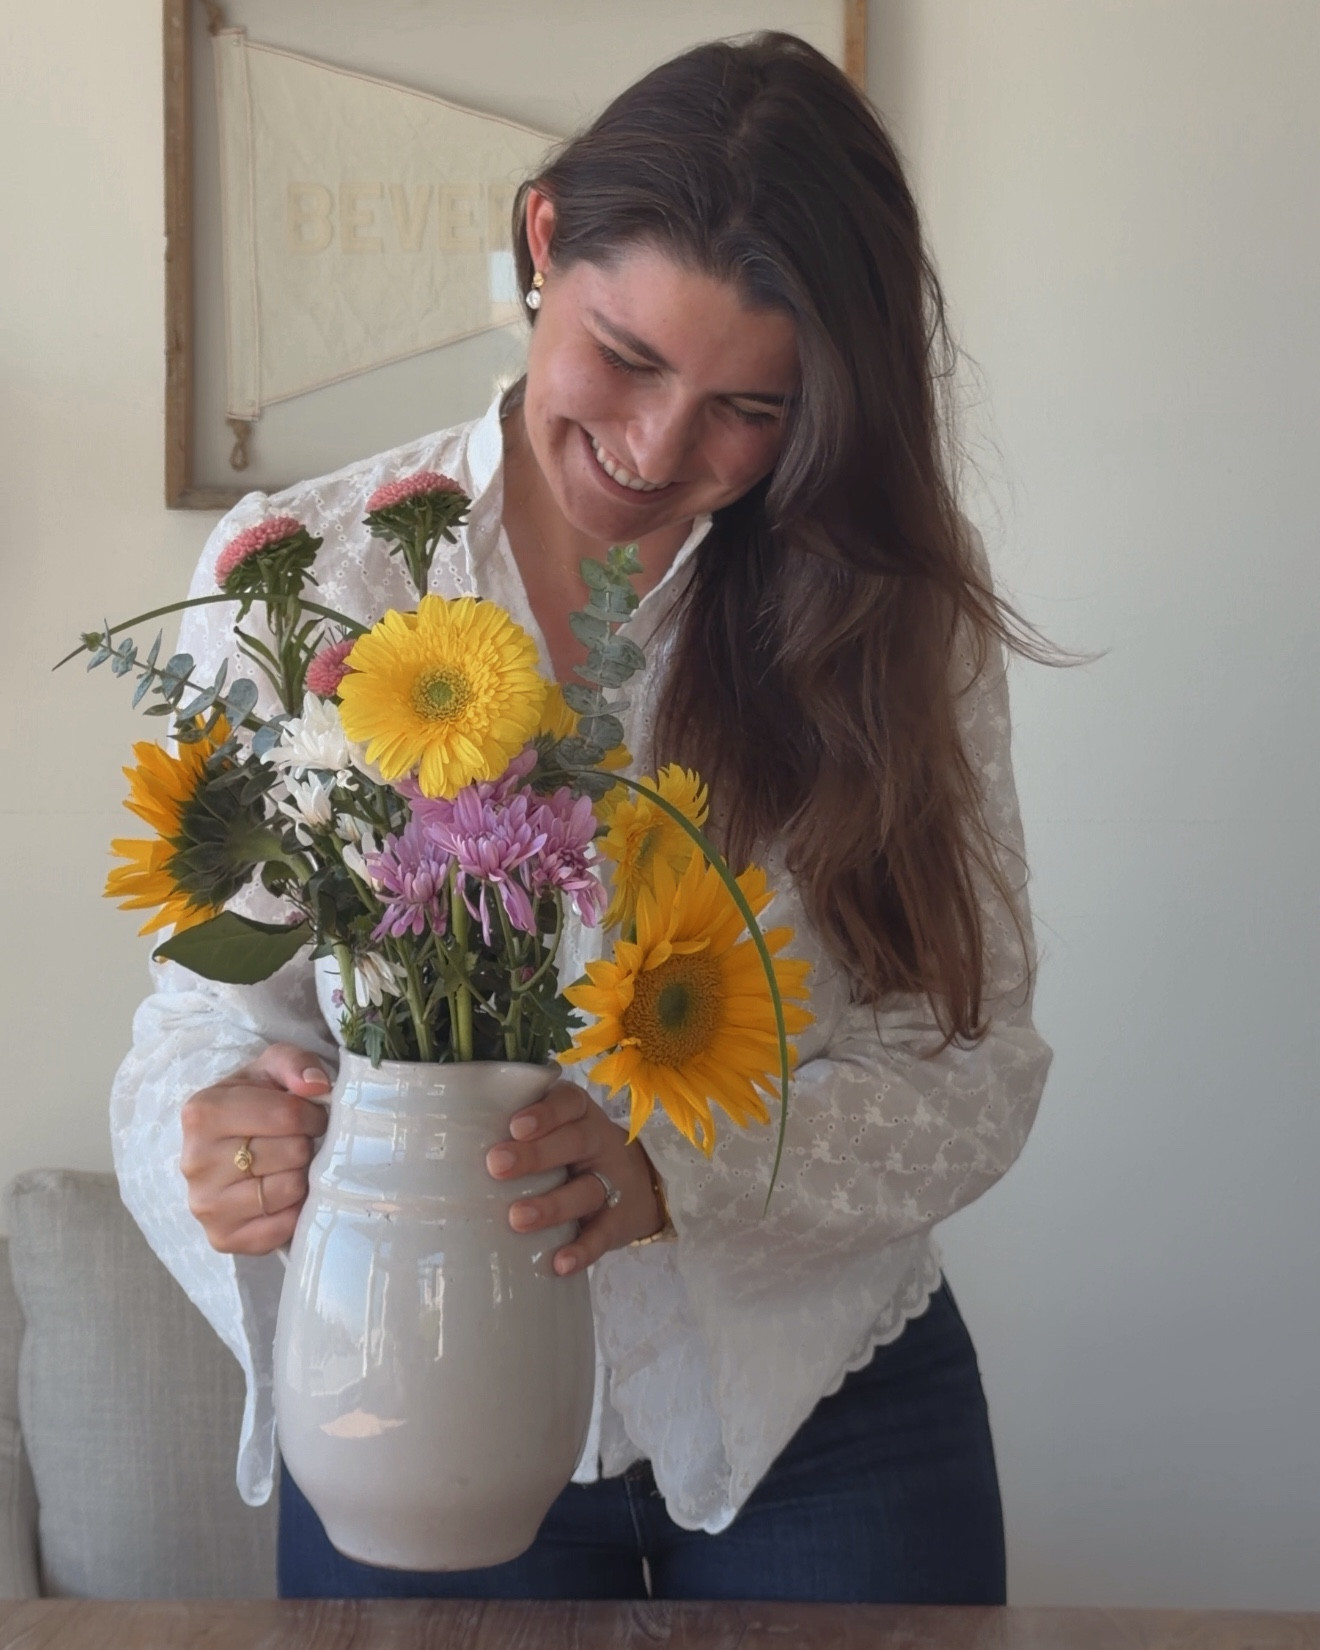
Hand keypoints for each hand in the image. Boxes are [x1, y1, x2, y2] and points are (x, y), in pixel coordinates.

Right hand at [180, 1043, 332, 1255]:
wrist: (226, 1146)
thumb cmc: (254, 1103)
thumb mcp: (270, 1069)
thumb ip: (295, 1063)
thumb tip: (316, 1085)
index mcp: (202, 1113)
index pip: (288, 1115)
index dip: (313, 1115)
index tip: (311, 1116)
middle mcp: (196, 1161)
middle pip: (292, 1153)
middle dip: (305, 1145)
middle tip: (297, 1142)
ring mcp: (205, 1205)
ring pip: (289, 1189)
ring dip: (301, 1176)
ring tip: (288, 1166)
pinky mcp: (221, 1238)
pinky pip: (282, 1227)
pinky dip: (294, 1211)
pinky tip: (282, 1194)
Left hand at [485, 1080, 663, 1273]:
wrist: (640, 1185)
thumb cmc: (570, 1154)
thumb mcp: (556, 1131)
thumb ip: (517, 1134)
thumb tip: (445, 1148)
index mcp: (578, 1115)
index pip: (567, 1102)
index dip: (544, 1113)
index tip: (516, 1126)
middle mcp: (597, 1142)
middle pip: (574, 1142)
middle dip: (535, 1155)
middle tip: (497, 1166)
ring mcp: (610, 1182)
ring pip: (586, 1190)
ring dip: (552, 1205)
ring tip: (518, 1219)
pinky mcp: (617, 1221)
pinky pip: (601, 1235)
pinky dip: (581, 1249)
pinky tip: (559, 1263)